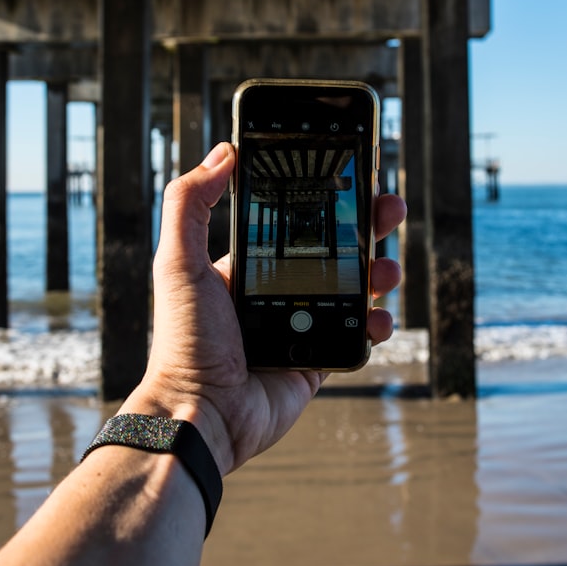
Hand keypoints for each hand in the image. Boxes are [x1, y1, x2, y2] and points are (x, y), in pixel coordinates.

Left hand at [121, 142, 406, 475]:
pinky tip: (379, 317)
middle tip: (389, 208)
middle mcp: (275, 294)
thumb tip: (222, 151)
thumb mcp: (178, 262)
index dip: (324, 200)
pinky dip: (374, 325)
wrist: (201, 414)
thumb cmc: (184, 341)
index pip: (293, 224)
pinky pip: (356, 337)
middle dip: (365, 228)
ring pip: (353, 291)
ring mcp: (299, 328)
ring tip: (387, 268)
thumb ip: (190, 203)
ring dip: (378, 273)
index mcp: (245, 268)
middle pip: (333, 252)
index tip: (349, 176)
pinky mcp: (317, 362)